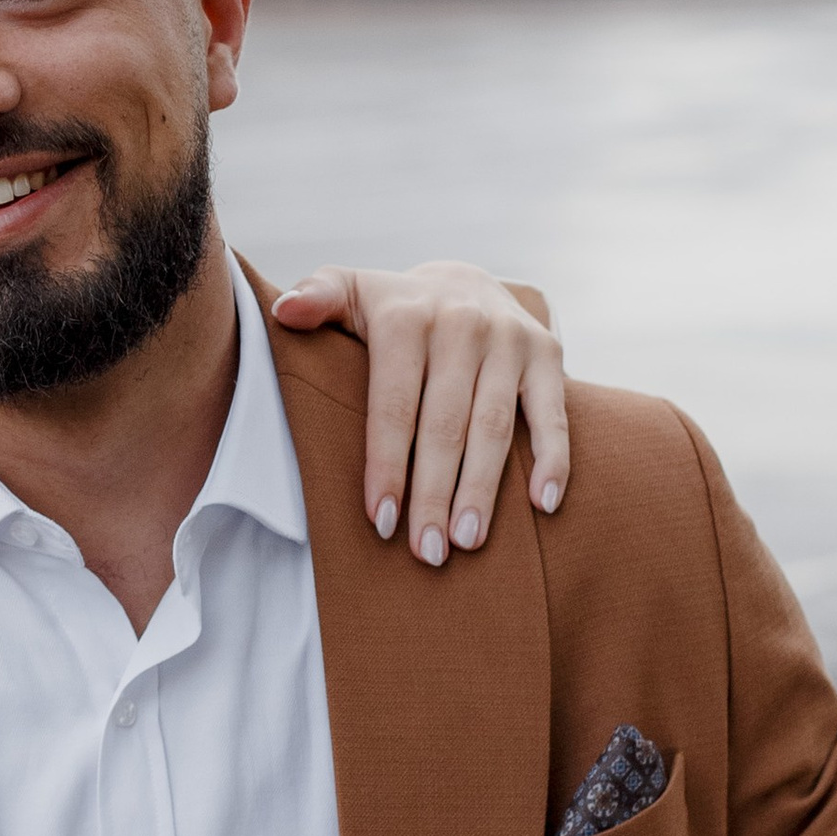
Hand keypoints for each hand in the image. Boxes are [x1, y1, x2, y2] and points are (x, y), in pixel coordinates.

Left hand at [271, 261, 568, 564]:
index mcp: (406, 317)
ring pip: (495, 427)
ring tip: (467, 542)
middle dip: (434, 493)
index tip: (381, 521)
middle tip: (426, 552)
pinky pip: (553, 414)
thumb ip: (316, 298)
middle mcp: (461, 324)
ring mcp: (509, 339)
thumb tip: (283, 313)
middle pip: (445, 425)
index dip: (386, 465)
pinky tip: (542, 506)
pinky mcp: (547, 353)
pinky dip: (553, 460)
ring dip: (482, 489)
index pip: (394, 404)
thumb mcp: (350, 292)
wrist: (466, 283)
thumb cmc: (393, 309)